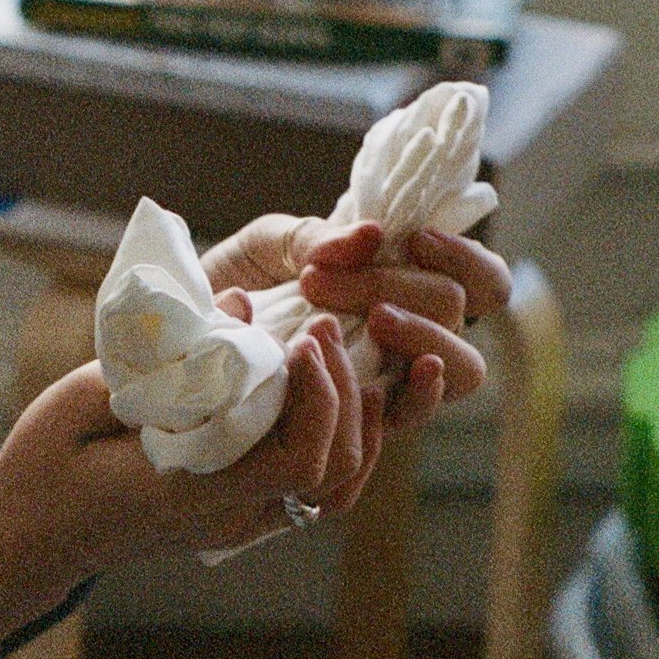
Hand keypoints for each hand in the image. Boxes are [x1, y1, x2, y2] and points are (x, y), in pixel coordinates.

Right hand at [0, 309, 381, 578]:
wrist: (27, 540)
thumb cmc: (42, 470)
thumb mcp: (78, 402)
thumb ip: (161, 358)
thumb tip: (238, 303)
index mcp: (191, 493)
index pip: (297, 463)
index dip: (320, 399)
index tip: (300, 339)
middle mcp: (226, 519)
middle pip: (331, 473)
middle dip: (341, 393)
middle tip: (317, 327)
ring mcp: (236, 526)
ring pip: (334, 489)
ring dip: (352, 421)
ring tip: (334, 357)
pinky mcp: (237, 519)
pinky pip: (313, 491)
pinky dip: (336, 442)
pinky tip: (330, 395)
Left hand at [204, 213, 508, 436]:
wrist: (174, 345)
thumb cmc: (228, 287)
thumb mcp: (264, 248)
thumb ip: (313, 236)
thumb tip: (372, 235)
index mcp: (401, 285)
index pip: (484, 281)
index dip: (467, 260)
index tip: (413, 238)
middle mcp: (409, 336)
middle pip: (463, 316)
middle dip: (406, 286)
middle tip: (324, 280)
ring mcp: (390, 379)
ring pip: (460, 370)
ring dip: (423, 334)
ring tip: (371, 317)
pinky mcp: (360, 423)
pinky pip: (410, 419)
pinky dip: (413, 394)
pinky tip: (382, 372)